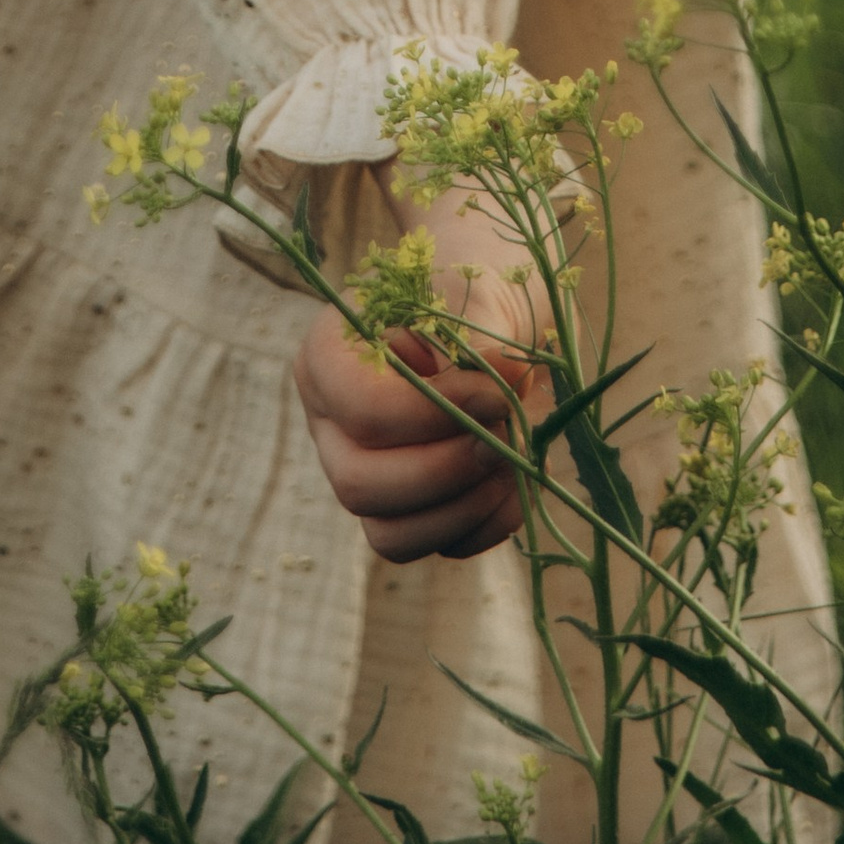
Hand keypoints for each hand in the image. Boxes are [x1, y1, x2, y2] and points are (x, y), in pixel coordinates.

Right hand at [291, 198, 546, 563]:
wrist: (490, 318)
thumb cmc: (471, 295)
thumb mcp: (472, 298)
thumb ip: (480, 336)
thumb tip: (500, 381)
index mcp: (327, 357)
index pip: (361, 410)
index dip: (435, 413)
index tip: (497, 394)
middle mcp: (329, 426)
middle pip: (360, 485)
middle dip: (446, 469)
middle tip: (506, 434)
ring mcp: (363, 476)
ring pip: (390, 535)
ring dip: (465, 507)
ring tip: (516, 457)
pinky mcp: (405, 513)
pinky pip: (437, 547)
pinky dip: (486, 524)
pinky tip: (516, 480)